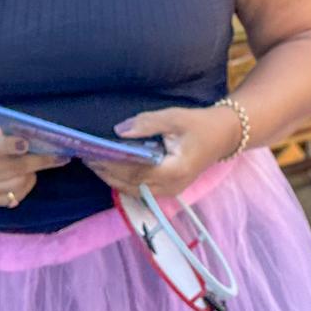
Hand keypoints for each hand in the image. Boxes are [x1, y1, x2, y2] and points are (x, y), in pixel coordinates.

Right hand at [0, 124, 63, 209]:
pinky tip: (26, 179)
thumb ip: (3, 130)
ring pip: (15, 186)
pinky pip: (11, 199)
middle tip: (58, 158)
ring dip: (32, 176)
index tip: (27, 143)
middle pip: (11, 168)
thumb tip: (35, 132)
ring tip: (35, 167)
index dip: (10, 146)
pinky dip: (23, 189)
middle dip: (39, 162)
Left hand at [89, 105, 241, 200]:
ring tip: (94, 163)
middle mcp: (171, 187)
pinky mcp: (168, 190)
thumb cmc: (200, 124)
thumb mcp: (175, 118)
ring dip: (112, 178)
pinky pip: (140, 190)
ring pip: (133, 191)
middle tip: (86, 157)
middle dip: (106, 172)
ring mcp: (170, 192)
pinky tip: (111, 169)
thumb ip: (147, 124)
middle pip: (130, 185)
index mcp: (173, 170)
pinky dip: (124, 181)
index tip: (92, 153)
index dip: (111, 164)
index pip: (134, 171)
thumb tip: (119, 131)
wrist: (224, 136)